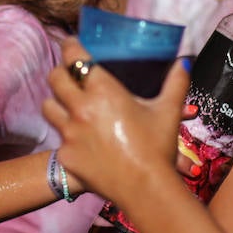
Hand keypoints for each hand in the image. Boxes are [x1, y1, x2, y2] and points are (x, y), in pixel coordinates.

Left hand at [42, 37, 189, 211]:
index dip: (70, 46)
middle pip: (54, 78)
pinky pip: (58, 139)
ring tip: (69, 105)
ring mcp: (68, 133)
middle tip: (70, 74)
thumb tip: (184, 60)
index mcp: (103, 92)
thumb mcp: (168, 111)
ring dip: (57, 102)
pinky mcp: (64, 154)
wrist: (145, 188)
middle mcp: (79, 108)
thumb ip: (175, 82)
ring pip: (48, 107)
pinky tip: (81, 140)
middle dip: (61, 72)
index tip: (72, 43)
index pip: (75, 58)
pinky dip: (67, 136)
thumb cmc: (157, 147)